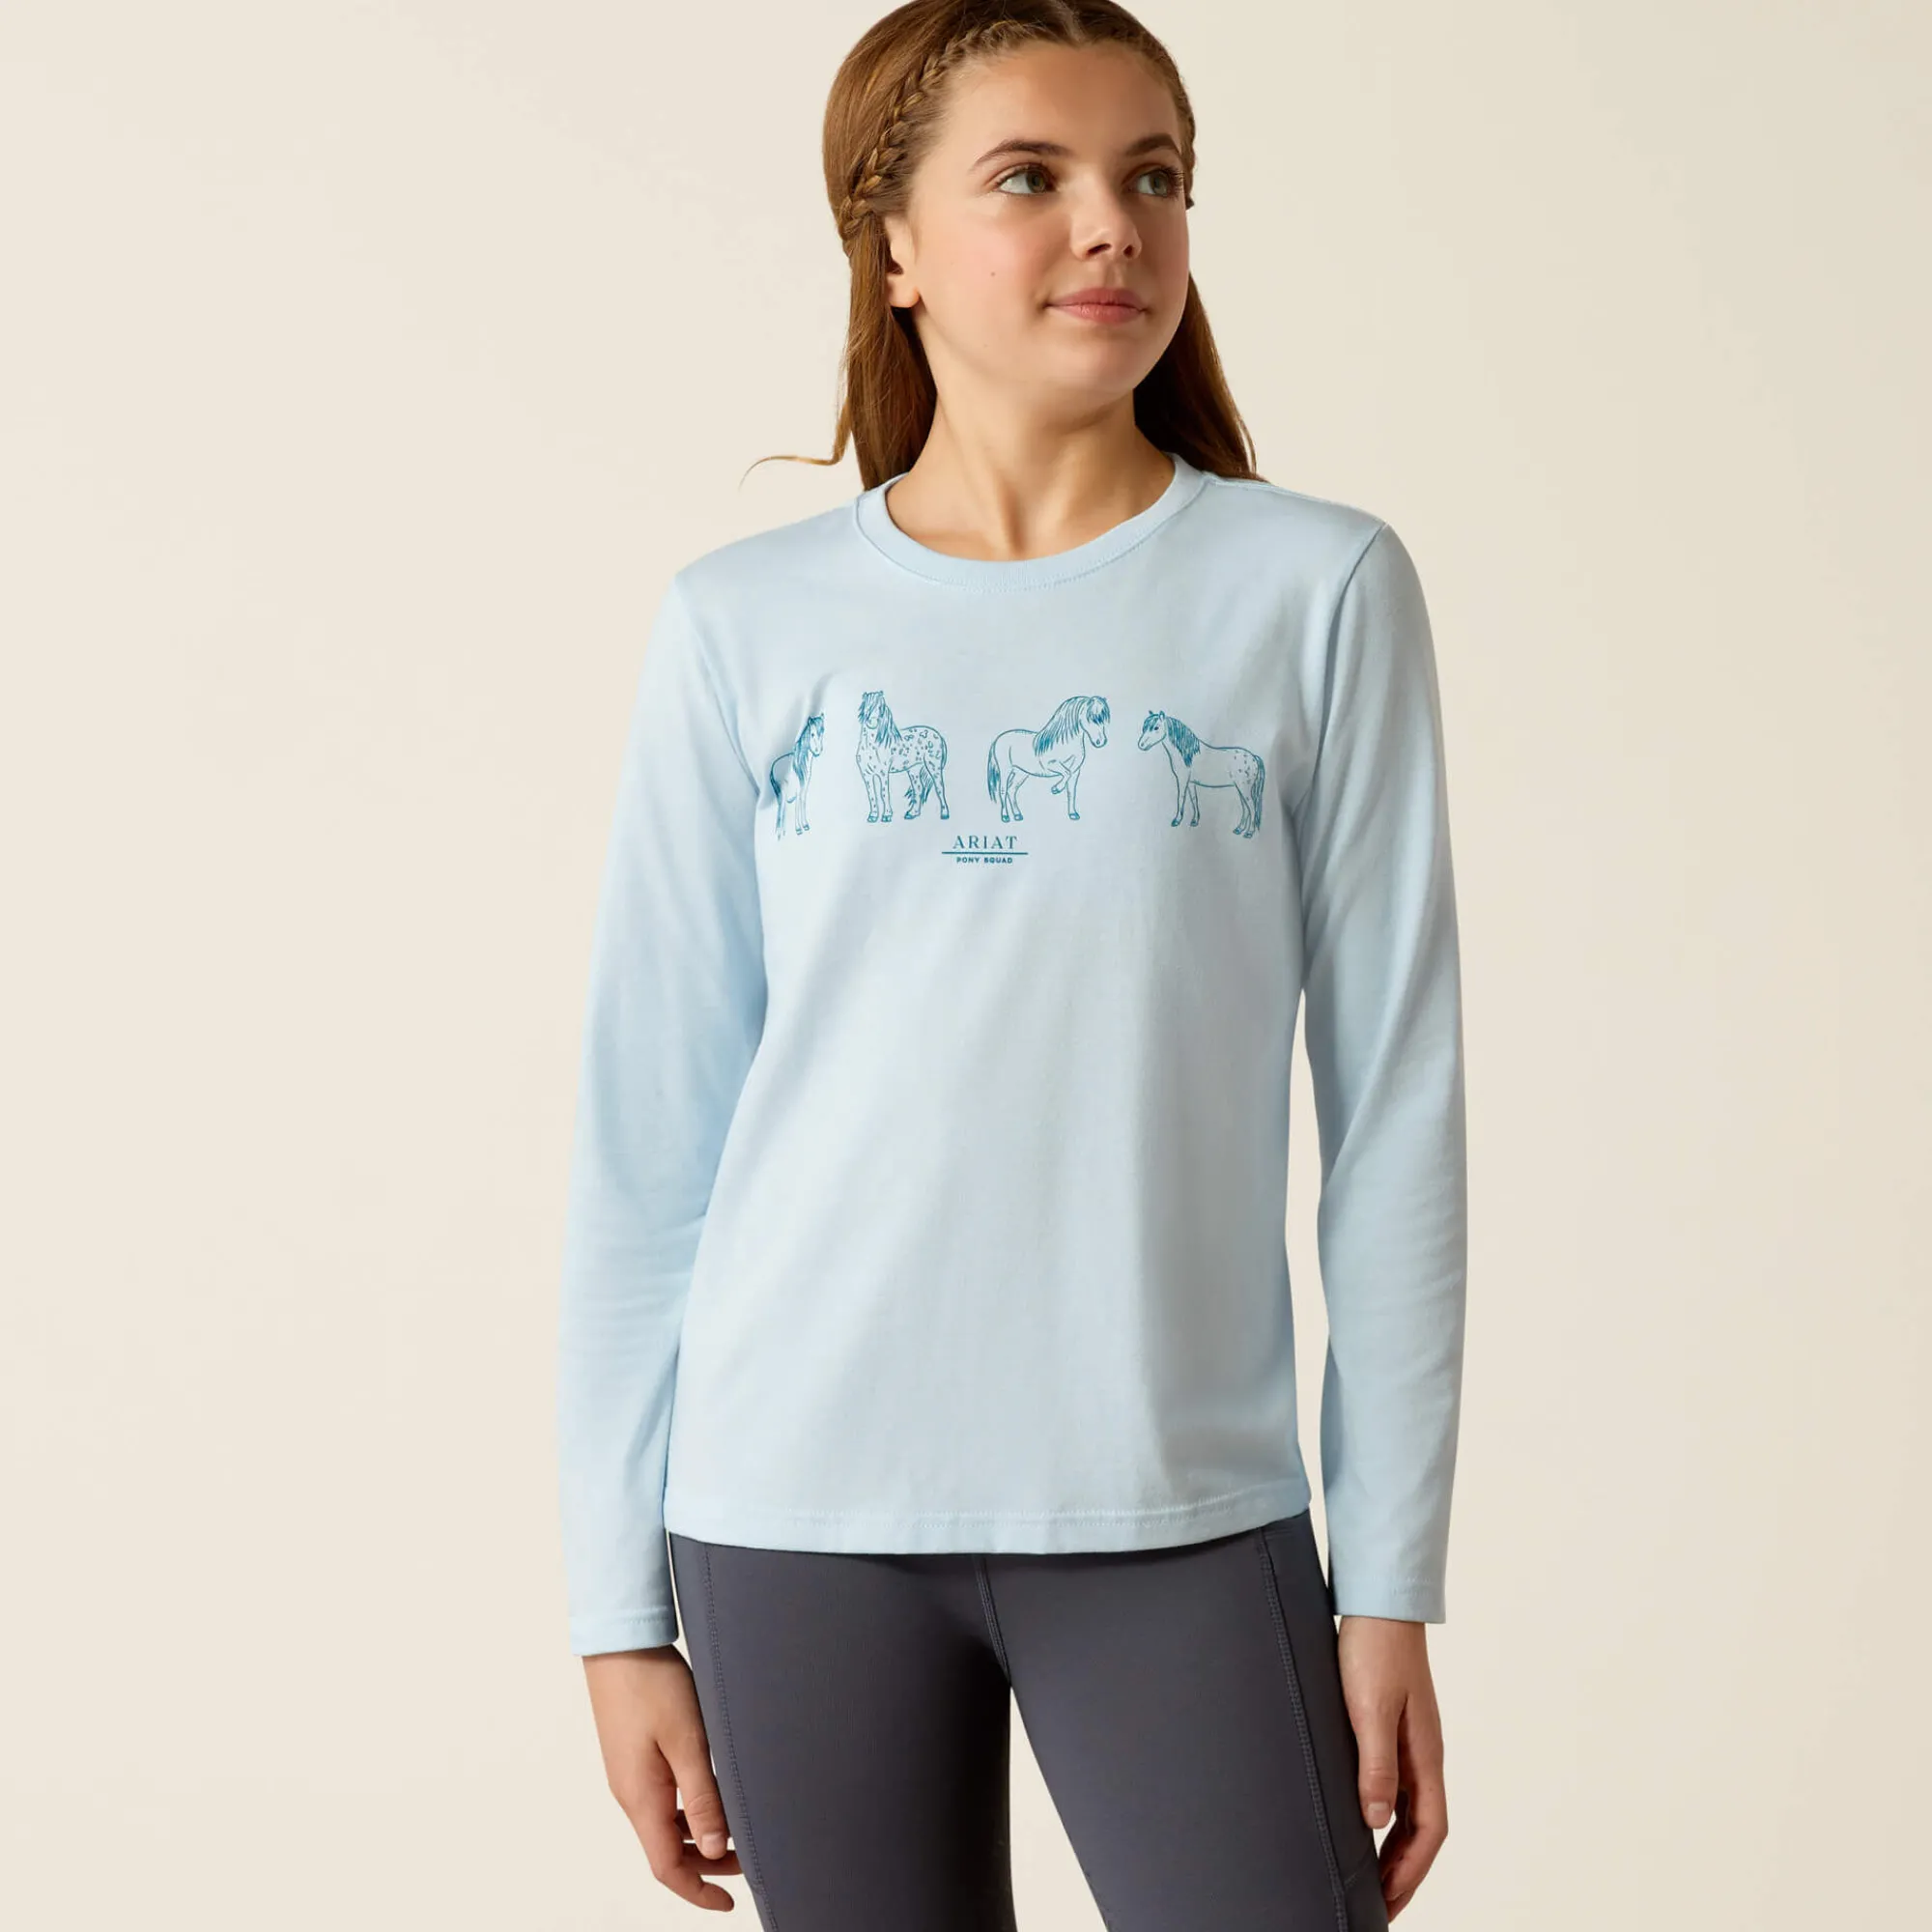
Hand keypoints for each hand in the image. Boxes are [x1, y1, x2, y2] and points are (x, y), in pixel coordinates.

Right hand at [582, 1645, 742, 1910]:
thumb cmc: (652, 1684)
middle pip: (668, 1850)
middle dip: (707, 1865)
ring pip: (666, 1823)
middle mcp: (632, 1793)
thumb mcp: (688, 1741)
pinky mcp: (635, 1755)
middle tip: (750, 1859)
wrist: (619, 1642)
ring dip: (701, 1834)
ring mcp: (631, 1774)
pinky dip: (689, 1808)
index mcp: (642, 1798)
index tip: (729, 1903)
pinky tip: (714, 1792)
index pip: (668, 1868)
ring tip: (739, 1826)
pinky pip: (662, 1798)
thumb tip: (717, 1850)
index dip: (698, 1892)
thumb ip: (702, 1798)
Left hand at [1335, 1615, 1447, 1919]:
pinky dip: (1384, 1814)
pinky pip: (1393, 1784)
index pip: (1429, 1831)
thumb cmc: (1373, 1650)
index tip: (1388, 1904)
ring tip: (1370, 1877)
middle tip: (1378, 1905)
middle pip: (1422, 1828)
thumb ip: (1376, 1765)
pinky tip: (1364, 1820)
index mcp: (1425, 1755)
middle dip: (1403, 1871)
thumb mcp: (1370, 1709)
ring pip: (1408, 1808)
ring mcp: (1408, 1740)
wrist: (1377, 1602)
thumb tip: (1378, 1823)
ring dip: (1393, 1846)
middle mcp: (1422, 1753)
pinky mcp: (1390, 1725)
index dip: (1410, 1872)